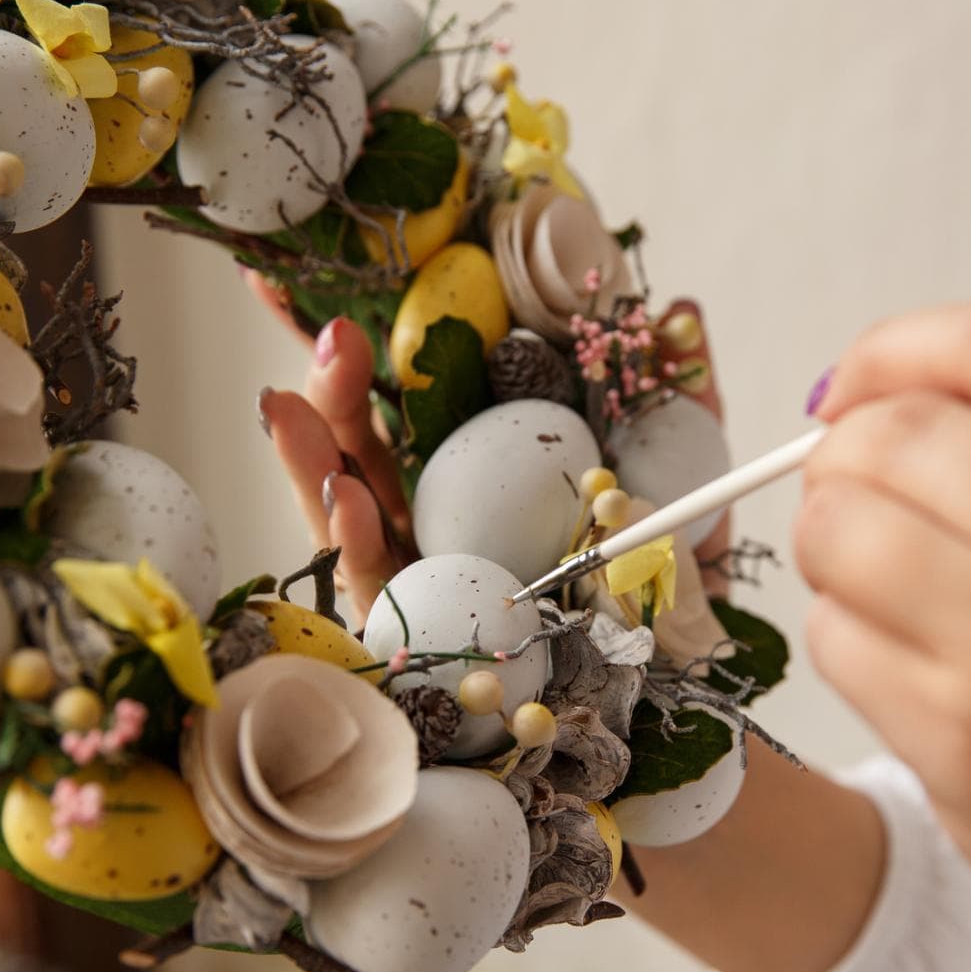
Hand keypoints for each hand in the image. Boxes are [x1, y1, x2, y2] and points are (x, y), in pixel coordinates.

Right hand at [251, 279, 735, 620]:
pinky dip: (356, 540)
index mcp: (470, 473)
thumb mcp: (682, 472)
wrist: (674, 686)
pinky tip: (347, 497)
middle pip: (359, 447)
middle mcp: (427, 518)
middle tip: (328, 330)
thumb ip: (678, 398)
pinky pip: (376, 584)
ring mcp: (414, 574)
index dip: (354, 345)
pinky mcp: (411, 636)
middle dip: (332, 387)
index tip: (295, 284)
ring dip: (313, 457)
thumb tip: (684, 310)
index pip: (397, 398)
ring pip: (342, 511)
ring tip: (286, 403)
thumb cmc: (661, 577)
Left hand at [793, 298, 970, 971]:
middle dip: (849, 457)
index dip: (898, 349)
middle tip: (869, 501)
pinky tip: (918, 671)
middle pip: (895, 428)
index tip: (862, 385)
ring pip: (838, 524)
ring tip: (895, 588)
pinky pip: (834, 634)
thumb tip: (883, 390)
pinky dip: (849, 638)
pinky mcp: (968, 742)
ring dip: (837, 546)